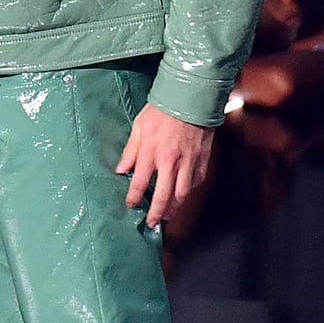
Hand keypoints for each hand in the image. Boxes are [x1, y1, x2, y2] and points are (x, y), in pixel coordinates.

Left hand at [115, 103, 213, 227]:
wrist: (190, 100)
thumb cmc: (162, 111)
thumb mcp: (139, 127)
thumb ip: (130, 151)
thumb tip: (121, 169)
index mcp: (152, 153)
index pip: (141, 183)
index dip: (134, 197)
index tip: (130, 204)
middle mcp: (171, 162)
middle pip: (164, 196)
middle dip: (157, 213)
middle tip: (152, 223)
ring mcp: (189, 163)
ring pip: (182, 195)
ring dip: (174, 208)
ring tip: (167, 215)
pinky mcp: (202, 161)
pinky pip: (195, 183)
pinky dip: (188, 192)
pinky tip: (182, 195)